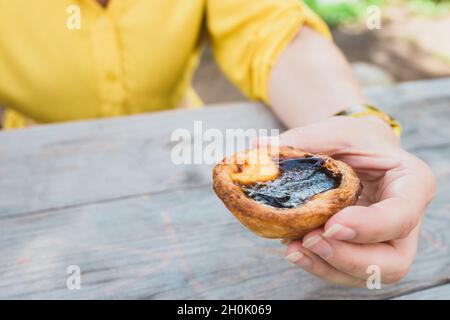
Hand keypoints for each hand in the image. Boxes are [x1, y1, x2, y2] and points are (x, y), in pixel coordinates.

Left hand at [275, 116, 435, 286]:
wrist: (358, 153)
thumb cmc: (353, 140)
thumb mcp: (334, 131)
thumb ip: (302, 140)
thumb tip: (257, 149)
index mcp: (410, 183)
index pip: (401, 215)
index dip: (369, 227)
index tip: (331, 225)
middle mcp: (406, 219)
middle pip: (392, 260)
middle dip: (348, 258)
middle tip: (309, 241)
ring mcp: (387, 240)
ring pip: (368, 273)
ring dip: (329, 266)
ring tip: (293, 248)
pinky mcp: (365, 249)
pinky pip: (348, 270)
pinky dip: (320, 265)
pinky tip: (295, 250)